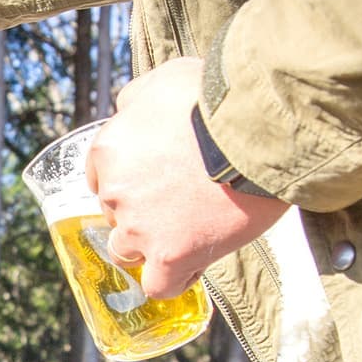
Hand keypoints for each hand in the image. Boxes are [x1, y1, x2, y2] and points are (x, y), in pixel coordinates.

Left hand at [86, 56, 289, 298]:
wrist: (258, 127)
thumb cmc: (218, 97)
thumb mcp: (165, 78)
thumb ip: (138, 98)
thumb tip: (127, 109)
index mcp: (108, 149)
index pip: (103, 178)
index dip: (132, 183)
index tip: (158, 183)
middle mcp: (115, 190)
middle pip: (116, 214)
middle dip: (142, 212)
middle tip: (182, 203)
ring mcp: (139, 226)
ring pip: (128, 251)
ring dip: (152, 246)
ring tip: (189, 234)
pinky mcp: (170, 253)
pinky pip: (160, 284)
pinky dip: (173, 279)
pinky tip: (193, 264)